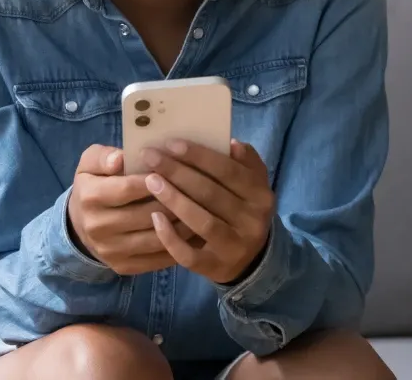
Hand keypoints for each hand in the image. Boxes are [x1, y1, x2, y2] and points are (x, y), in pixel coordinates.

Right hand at [67, 144, 195, 275]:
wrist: (82, 223)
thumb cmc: (95, 184)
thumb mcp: (90, 163)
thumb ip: (103, 156)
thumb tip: (120, 158)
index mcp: (89, 197)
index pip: (128, 188)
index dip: (155, 179)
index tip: (176, 168)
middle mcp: (98, 227)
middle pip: (146, 215)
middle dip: (176, 201)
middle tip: (200, 189)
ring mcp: (111, 250)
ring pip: (156, 238)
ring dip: (183, 225)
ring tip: (203, 209)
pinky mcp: (124, 266)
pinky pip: (158, 258)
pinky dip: (180, 245)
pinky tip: (195, 230)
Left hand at [143, 139, 274, 283]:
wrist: (252, 259)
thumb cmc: (243, 209)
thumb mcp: (253, 184)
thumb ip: (246, 162)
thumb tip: (232, 144)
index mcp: (260, 195)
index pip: (228, 170)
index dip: (199, 156)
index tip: (171, 143)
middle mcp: (252, 221)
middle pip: (210, 193)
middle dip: (178, 172)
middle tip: (150, 157)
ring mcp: (234, 246)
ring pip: (201, 221)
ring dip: (174, 199)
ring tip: (150, 181)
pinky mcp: (216, 267)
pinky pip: (189, 254)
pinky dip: (171, 237)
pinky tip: (155, 218)